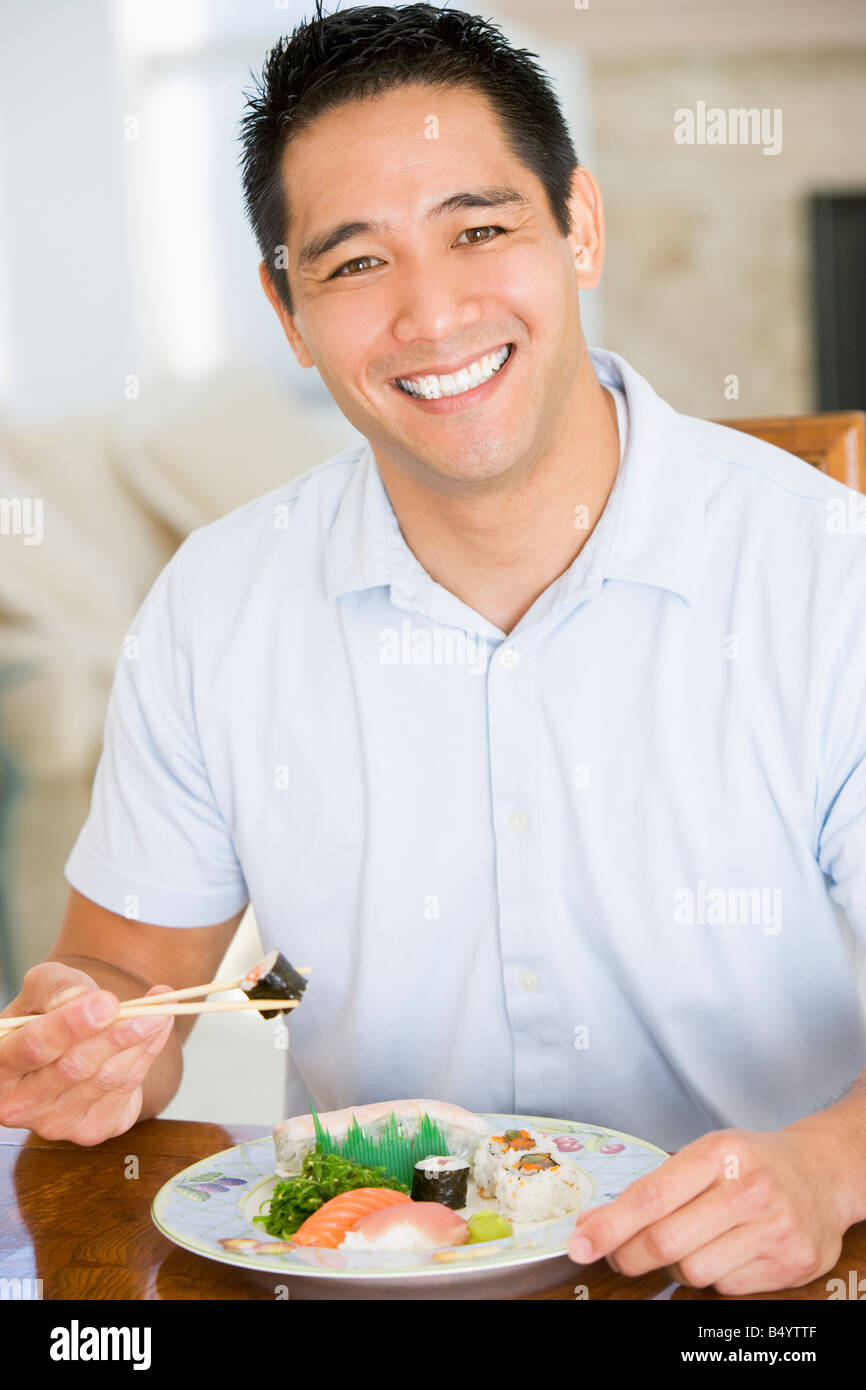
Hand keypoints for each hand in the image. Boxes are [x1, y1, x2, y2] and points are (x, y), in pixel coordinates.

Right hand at [0, 962, 174, 1145]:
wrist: (75, 1038)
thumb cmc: (53, 1010)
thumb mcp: (46, 987)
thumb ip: (56, 988)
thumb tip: (81, 999)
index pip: (34, 1046)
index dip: (71, 1025)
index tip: (109, 1002)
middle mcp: (18, 1104)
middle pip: (73, 1068)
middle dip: (116, 1036)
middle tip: (152, 1009)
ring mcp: (54, 1124)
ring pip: (105, 1080)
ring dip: (140, 1042)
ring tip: (163, 1010)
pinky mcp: (89, 1131)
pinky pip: (125, 1090)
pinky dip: (148, 1056)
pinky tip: (159, 1031)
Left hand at [567, 1126, 849, 1294]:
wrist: (822, 1172)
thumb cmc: (751, 1163)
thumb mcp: (704, 1156)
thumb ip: (653, 1189)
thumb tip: (593, 1226)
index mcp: (719, 1153)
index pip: (650, 1198)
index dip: (609, 1226)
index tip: (580, 1244)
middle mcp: (748, 1189)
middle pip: (665, 1242)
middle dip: (631, 1255)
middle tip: (620, 1255)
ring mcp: (774, 1227)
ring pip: (693, 1270)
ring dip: (678, 1265)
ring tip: (694, 1240)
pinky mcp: (792, 1262)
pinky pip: (727, 1288)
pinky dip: (715, 1276)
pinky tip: (728, 1251)